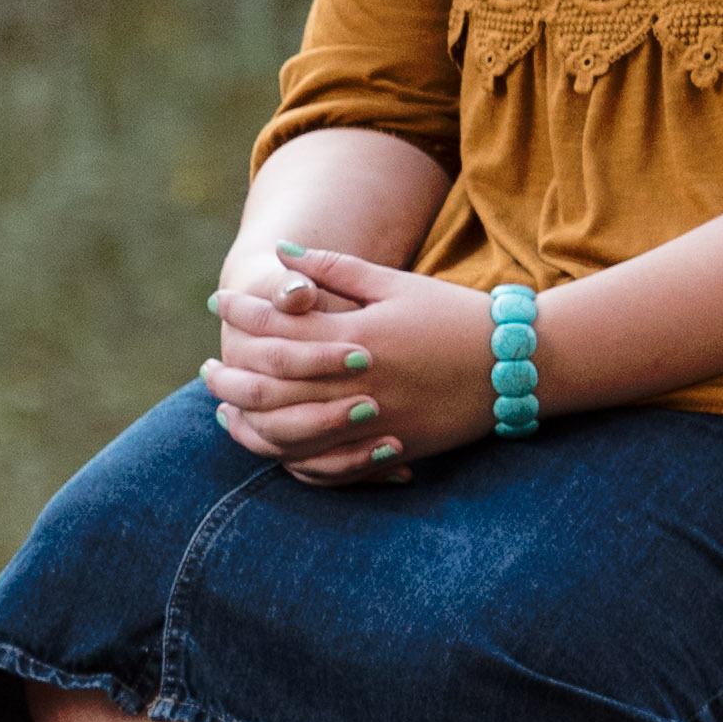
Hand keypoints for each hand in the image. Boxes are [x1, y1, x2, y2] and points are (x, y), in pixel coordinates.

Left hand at [202, 242, 500, 484]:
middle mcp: (358, 385)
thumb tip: (282, 253)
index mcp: (358, 337)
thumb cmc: (452, 315)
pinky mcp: (387, 451)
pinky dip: (290, 461)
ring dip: (249, 424)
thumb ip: (335, 268)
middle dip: (230, 377)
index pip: (278, 325)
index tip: (218, 300)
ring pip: (289, 436)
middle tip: (207, 369)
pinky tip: (270, 446)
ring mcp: (372, 425)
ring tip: (225, 409)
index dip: (242, 311)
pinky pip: (326, 468)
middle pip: (271, 388)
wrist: (515, 365)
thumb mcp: (394, 283)